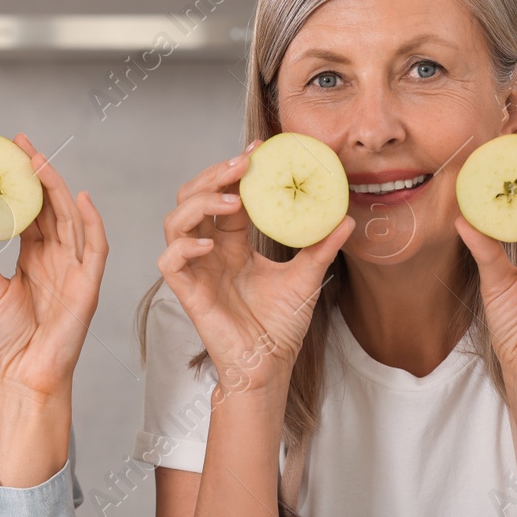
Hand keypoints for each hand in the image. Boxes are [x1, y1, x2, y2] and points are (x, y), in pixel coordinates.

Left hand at [0, 135, 107, 404]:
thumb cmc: (13, 342)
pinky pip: (96, 250)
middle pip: (53, 207)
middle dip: (38, 174)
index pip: (32, 211)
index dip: (21, 182)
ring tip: (39, 161)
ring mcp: (76, 272)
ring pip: (72, 220)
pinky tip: (80, 199)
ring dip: (58, 188)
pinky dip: (93, 223)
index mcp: (37, 259)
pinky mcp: (88, 288)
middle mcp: (59, 260)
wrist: (25, 378)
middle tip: (19, 145)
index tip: (3, 155)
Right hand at [158, 142, 354, 393]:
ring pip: (175, 221)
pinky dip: (184, 247)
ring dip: (199, 203)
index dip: (234, 170)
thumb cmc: (280, 327)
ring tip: (232, 201)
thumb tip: (347, 217)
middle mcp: (209, 252)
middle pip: (193, 198)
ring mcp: (195, 270)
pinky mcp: (187, 293)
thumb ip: (322, 246)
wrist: (270, 365)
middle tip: (244, 164)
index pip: (224, 195)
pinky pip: (169, 261)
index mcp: (232, 244)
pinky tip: (210, 245)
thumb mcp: (307, 277)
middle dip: (214, 175)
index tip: (259, 151)